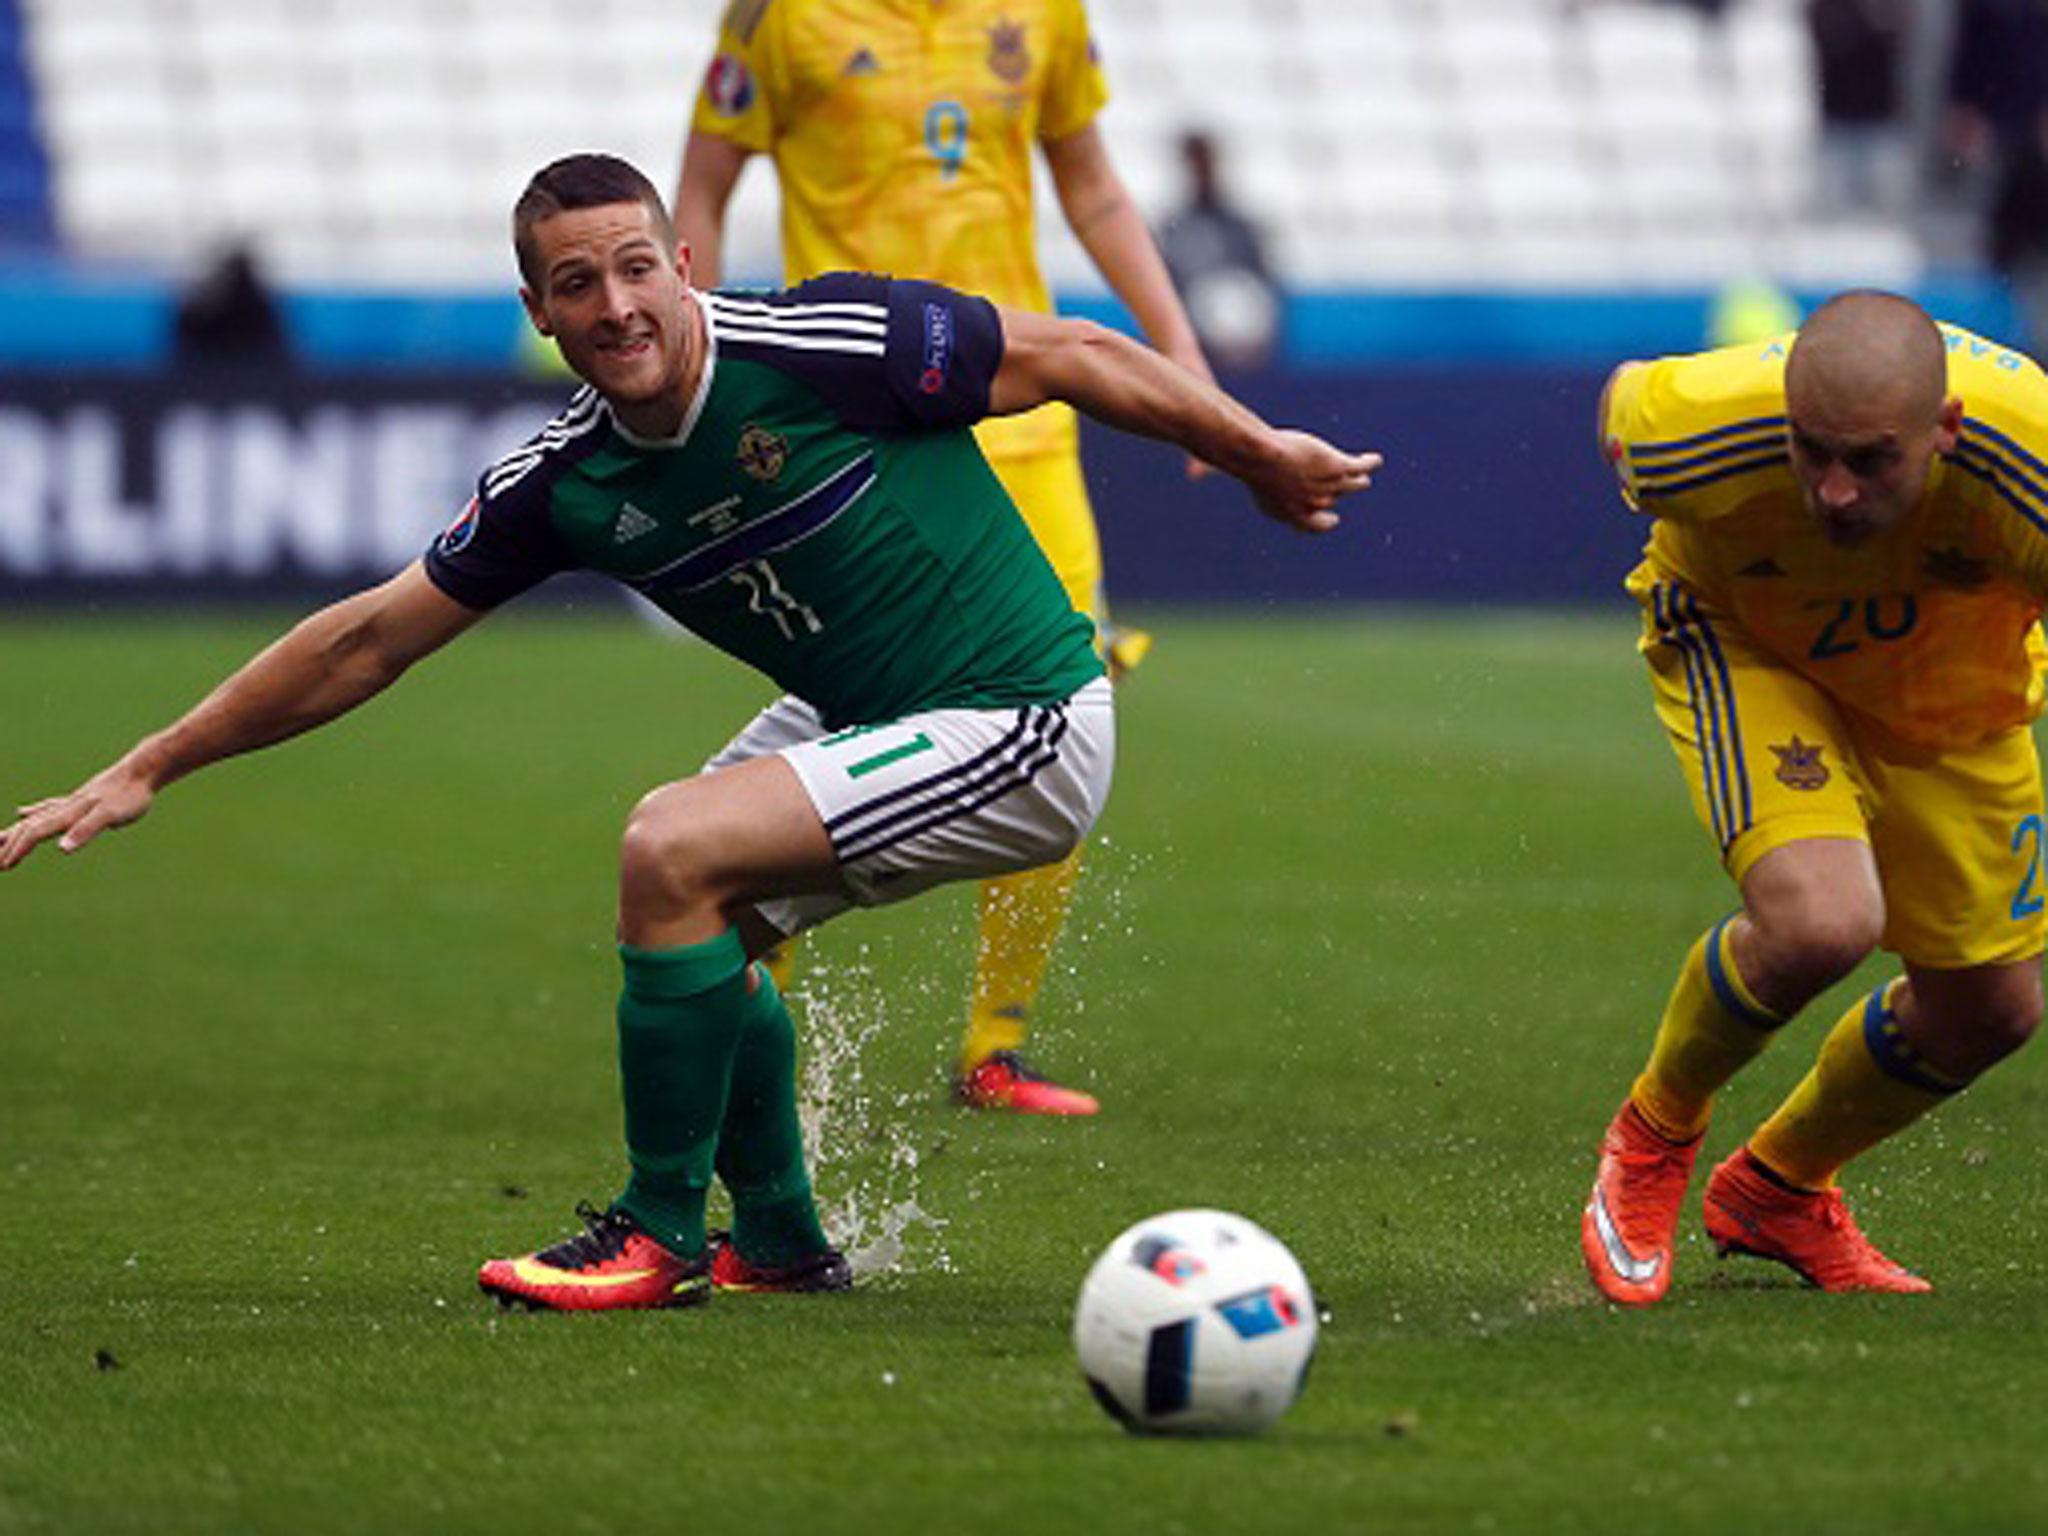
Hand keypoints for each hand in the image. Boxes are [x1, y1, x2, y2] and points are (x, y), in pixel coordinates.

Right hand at [0, 764, 155, 871]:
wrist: (142, 770)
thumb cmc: (129, 795)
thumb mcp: (110, 816)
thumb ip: (86, 830)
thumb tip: (62, 849)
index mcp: (69, 813)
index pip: (35, 833)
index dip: (18, 849)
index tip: (3, 865)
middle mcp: (65, 807)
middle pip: (29, 827)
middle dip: (9, 844)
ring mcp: (71, 803)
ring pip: (34, 818)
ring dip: (15, 831)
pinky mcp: (80, 801)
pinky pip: (48, 808)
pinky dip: (33, 812)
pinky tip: (23, 812)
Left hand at [1244, 429, 1381, 532]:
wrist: (1263, 460)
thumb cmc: (1252, 471)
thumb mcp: (1247, 482)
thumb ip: (1246, 486)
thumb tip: (1215, 478)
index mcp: (1293, 515)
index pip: (1314, 525)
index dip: (1324, 522)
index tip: (1331, 520)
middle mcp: (1314, 504)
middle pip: (1333, 498)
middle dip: (1339, 494)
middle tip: (1347, 490)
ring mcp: (1328, 486)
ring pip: (1351, 485)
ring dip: (1358, 481)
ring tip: (1363, 477)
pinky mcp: (1337, 467)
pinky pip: (1360, 467)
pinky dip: (1368, 463)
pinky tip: (1374, 460)